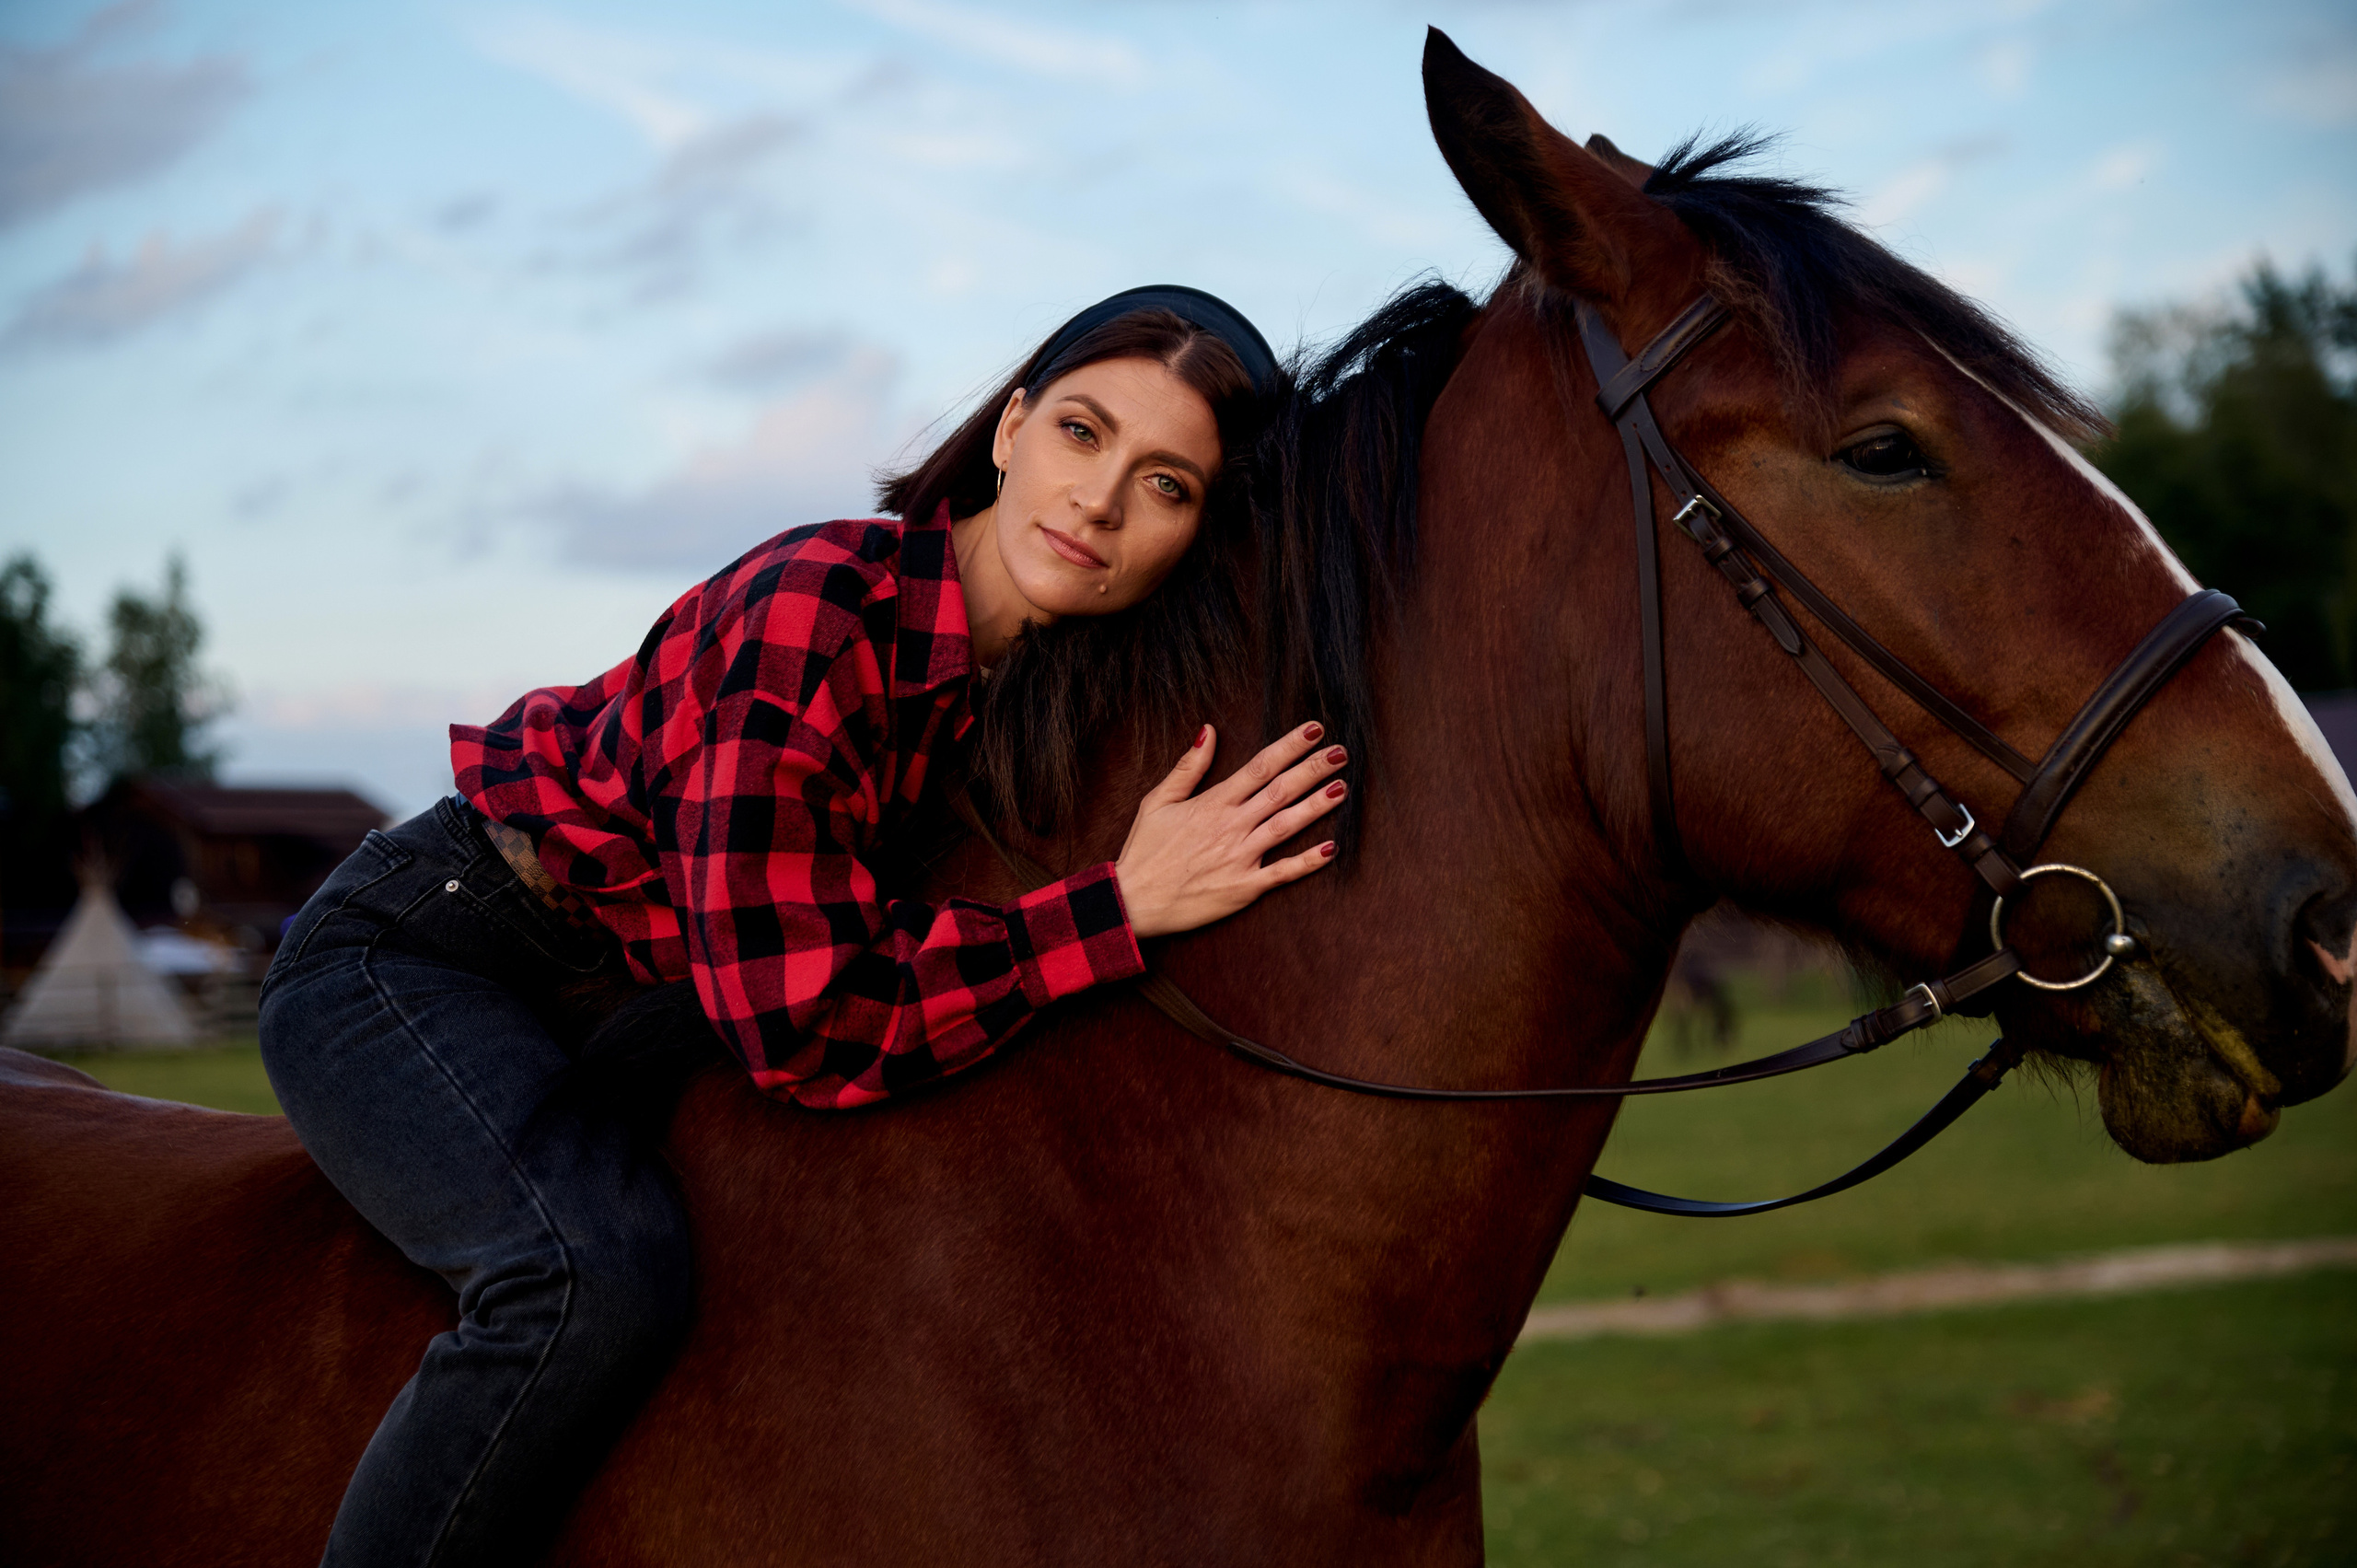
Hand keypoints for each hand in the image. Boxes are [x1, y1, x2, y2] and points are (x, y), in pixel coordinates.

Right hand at [1114, 722, 1348, 939]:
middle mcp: (1231, 826)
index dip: (1290, 746)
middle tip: (1341, 752)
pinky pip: (1282, 873)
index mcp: (1213, 803)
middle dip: (1313, 769)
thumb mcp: (1158, 801)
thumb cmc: (1144, 851)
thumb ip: (1188, 767)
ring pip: (1286, 826)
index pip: (1260, 767)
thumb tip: (1207, 730)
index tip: (1314, 729)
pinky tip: (1331, 848)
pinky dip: (1307, 862)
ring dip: (1316, 806)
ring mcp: (1240, 857)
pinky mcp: (1243, 888)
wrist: (1133, 901)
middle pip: (1280, 791)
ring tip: (1342, 787)